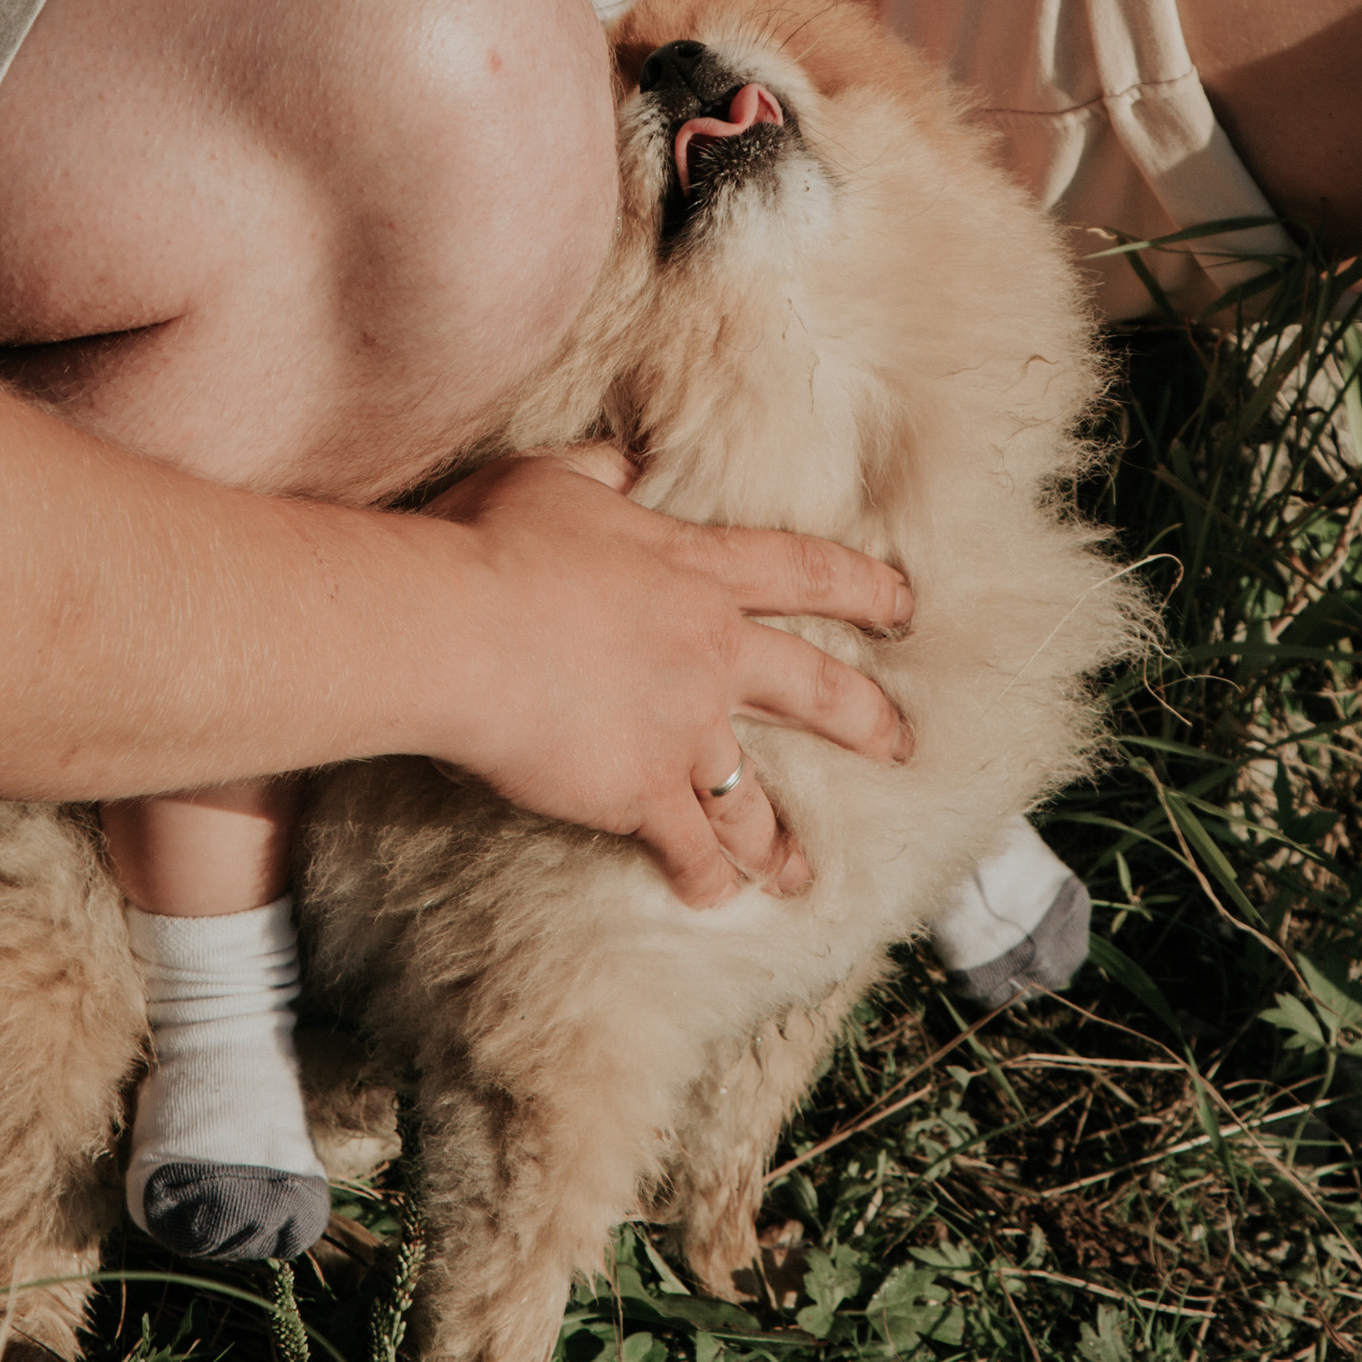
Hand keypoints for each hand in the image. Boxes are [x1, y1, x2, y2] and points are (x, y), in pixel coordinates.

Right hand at [420, 446, 913, 906]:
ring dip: (779, 837)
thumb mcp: (551, 480)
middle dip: (865, 720)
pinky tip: (714, 897)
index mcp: (691, 569)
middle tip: (900, 745)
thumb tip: (625, 464)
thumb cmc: (492, 542)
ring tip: (800, 871)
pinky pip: (689, 847)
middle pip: (813, 688)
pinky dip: (704, 877)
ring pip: (754, 793)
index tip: (903, 602)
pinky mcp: (642, 791)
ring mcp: (682, 728)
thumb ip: (599, 471)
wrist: (457, 624)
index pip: (799, 571)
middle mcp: (707, 651)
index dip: (860, 585)